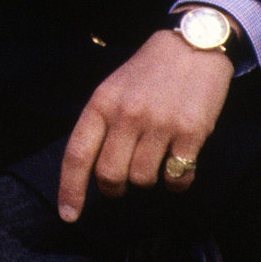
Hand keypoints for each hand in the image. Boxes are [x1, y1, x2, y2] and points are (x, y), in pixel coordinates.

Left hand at [57, 27, 234, 222]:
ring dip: (147, 179)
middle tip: (121, 182)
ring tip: (154, 158)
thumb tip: (90, 170)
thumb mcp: (113, 89)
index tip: (69, 215)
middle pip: (109, 175)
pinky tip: (178, 163)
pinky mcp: (192, 132)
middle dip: (113, 187)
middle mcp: (127, 115)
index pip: (77, 154)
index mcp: (101, 103)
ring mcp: (160, 124)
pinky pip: (178, 177)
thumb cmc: (148, 72)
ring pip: (143, 179)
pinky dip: (177, 180)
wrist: (192, 46)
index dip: (70, 189)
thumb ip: (101, 124)